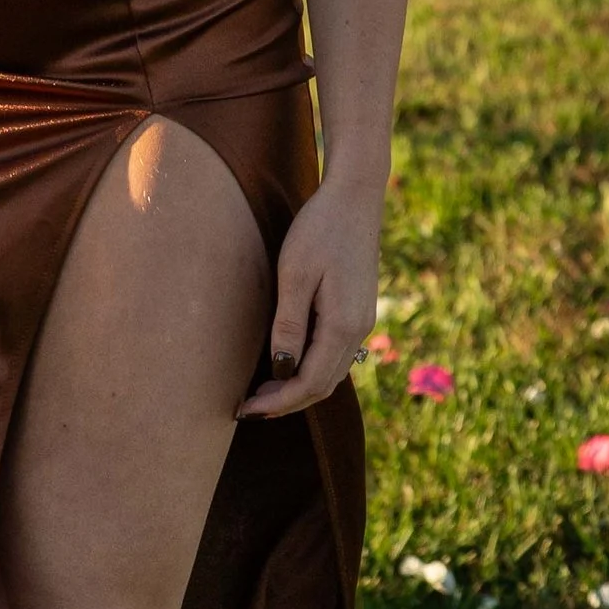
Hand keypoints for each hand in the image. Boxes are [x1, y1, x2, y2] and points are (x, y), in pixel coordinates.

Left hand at [240, 174, 379, 419]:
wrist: (355, 198)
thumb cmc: (319, 229)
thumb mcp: (295, 274)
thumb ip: (289, 324)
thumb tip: (281, 369)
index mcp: (344, 324)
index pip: (310, 382)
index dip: (278, 402)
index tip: (245, 410)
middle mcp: (360, 330)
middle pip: (323, 385)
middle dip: (287, 402)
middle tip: (248, 408)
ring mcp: (363, 321)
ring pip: (332, 373)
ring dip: (299, 388)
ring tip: (263, 393)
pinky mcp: (359, 311)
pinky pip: (336, 354)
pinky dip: (312, 369)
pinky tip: (288, 364)